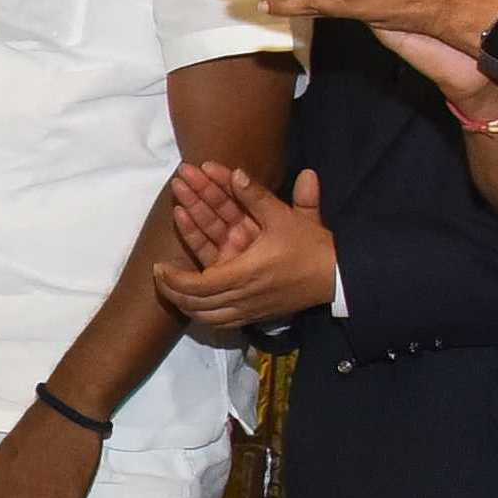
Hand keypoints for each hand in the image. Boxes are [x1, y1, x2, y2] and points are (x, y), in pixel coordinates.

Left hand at [156, 165, 336, 329]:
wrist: (340, 276)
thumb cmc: (310, 246)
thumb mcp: (285, 216)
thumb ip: (256, 196)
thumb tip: (236, 173)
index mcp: (245, 272)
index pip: (198, 284)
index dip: (175, 278)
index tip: (158, 267)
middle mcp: (244, 295)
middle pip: (197, 303)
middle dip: (173, 291)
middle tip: (158, 277)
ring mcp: (251, 309)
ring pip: (208, 318)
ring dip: (186, 306)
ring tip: (170, 291)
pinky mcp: (259, 315)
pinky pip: (225, 324)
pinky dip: (206, 318)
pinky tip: (195, 309)